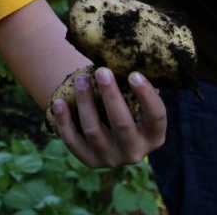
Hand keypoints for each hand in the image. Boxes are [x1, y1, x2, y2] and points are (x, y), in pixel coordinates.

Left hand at [50, 68, 165, 167]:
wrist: (107, 132)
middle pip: (122, 125)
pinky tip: (59, 102)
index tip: (133, 74)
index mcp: (153, 137)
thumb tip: (127, 56)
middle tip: (102, 71)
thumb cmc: (125, 105)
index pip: (156, 117)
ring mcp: (111, 158)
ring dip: (85, 103)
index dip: (147, 96)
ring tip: (80, 79)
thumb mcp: (136, 100)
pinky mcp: (89, 160)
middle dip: (110, 96)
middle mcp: (134, 152)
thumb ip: (134, 85)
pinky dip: (64, 121)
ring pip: (94, 131)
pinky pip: (73, 142)